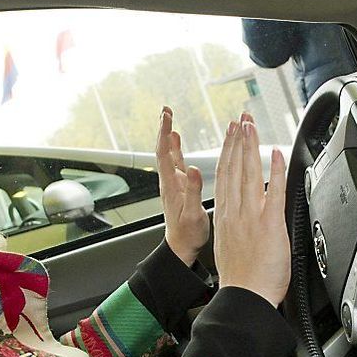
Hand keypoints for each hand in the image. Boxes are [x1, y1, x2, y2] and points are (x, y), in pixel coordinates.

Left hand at [156, 106, 208, 266]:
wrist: (181, 246)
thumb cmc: (187, 233)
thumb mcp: (193, 214)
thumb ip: (193, 191)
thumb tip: (193, 169)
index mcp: (171, 186)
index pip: (164, 154)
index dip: (164, 134)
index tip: (167, 117)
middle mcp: (170, 181)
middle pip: (163, 149)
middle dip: (164, 128)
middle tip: (166, 110)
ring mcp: (173, 182)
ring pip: (168, 153)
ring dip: (167, 134)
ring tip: (168, 117)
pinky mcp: (179, 185)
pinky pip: (175, 161)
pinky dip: (174, 147)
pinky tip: (176, 138)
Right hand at [212, 113, 289, 306]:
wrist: (246, 296)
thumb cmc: (242, 280)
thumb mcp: (231, 248)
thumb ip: (236, 229)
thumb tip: (242, 221)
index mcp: (224, 217)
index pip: (224, 177)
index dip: (227, 153)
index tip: (230, 136)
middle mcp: (234, 212)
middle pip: (234, 168)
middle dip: (237, 141)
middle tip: (241, 120)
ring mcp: (250, 216)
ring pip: (248, 173)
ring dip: (250, 147)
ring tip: (251, 126)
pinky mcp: (269, 224)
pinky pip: (272, 192)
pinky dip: (273, 171)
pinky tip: (275, 154)